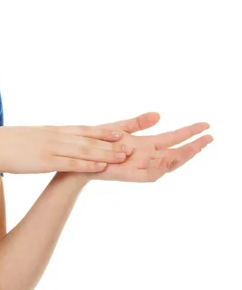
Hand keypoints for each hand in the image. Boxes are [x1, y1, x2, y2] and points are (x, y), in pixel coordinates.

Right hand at [0, 125, 132, 174]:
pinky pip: (72, 162)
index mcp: (53, 131)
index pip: (83, 129)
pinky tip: (102, 166)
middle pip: (90, 138)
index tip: (120, 131)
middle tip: (132, 143)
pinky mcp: (45, 161)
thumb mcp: (29, 138)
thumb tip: (48, 143)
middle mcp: (56, 136)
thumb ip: (43, 140)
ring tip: (125, 155)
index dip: (103, 131)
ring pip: (85, 149)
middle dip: (112, 141)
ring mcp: (52, 148)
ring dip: (106, 152)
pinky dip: (89, 164)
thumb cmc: (6, 144)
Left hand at [90, 112, 212, 181]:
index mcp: (145, 145)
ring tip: (194, 147)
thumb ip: (139, 123)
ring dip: (180, 157)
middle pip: (175, 153)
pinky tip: (167, 158)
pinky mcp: (129, 175)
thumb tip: (159, 114)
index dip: (189, 132)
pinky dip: (159, 168)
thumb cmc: (96, 144)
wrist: (79, 159)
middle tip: (210, 138)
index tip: (205, 126)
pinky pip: (149, 175)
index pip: (173, 139)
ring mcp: (139, 167)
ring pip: (166, 166)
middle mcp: (145, 157)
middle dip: (193, 146)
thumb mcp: (120, 128)